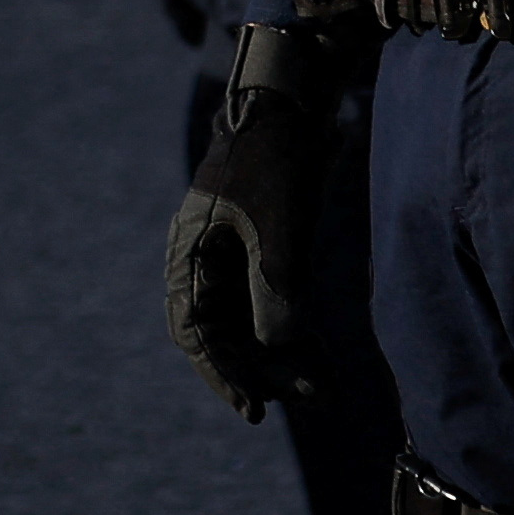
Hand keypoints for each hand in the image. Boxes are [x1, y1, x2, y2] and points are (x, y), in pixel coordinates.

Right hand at [165, 24, 339, 419]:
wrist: (291, 104)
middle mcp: (206, 261)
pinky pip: (271, 304)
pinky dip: (293, 332)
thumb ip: (274, 296)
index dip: (224, 374)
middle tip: (308, 399)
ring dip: (282, 358)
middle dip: (262, 372)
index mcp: (190, 254)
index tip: (255, 410)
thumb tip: (279, 351)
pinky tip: (321, 357)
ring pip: (250, 324)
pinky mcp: (263, 248)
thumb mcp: (276, 233)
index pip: (195, 332)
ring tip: (323, 390)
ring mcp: (234, 255)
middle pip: (225, 335)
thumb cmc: (273, 162)